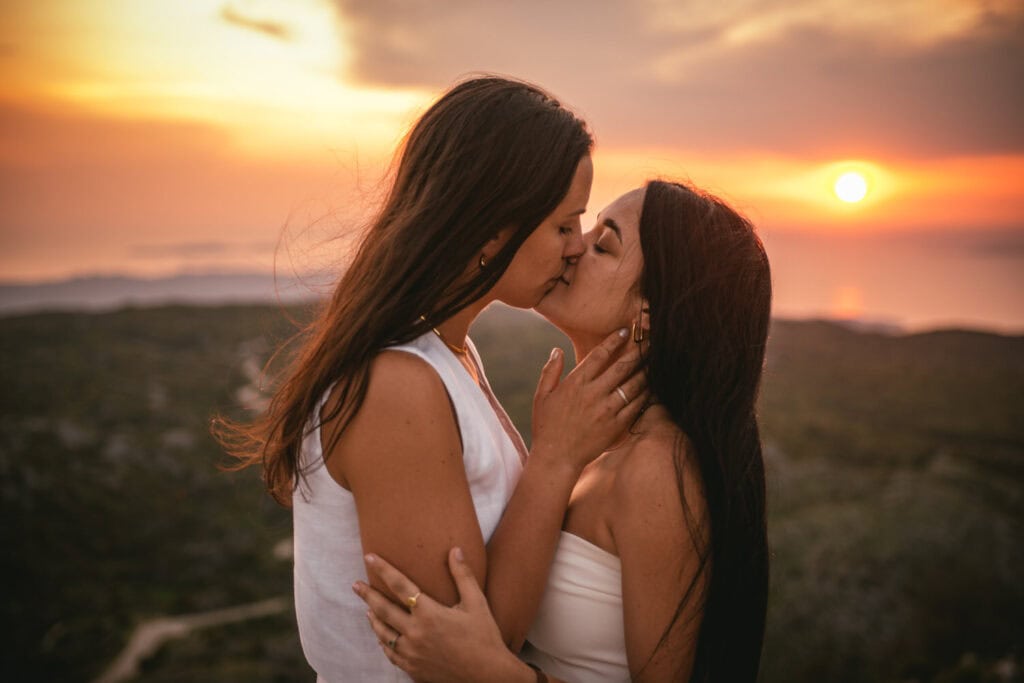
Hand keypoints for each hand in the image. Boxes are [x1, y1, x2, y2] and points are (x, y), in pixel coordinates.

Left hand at [353, 548, 528, 682]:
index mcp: (429, 613)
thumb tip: (455, 550)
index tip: (370, 557)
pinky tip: (382, 637)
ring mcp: (412, 653)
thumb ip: (462, 576)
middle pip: (383, 609)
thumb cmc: (484, 638)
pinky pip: (390, 653)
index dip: (384, 570)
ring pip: (383, 632)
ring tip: (367, 608)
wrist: (488, 676)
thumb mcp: (477, 603)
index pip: (400, 585)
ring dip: (373, 618)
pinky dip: (383, 642)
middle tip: (355, 584)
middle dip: (367, 594)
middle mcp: (415, 633)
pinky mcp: (413, 668)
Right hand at [531, 328, 648, 473]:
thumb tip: (557, 350)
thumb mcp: (542, 396)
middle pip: (621, 367)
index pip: (599, 355)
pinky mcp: (616, 426)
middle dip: (637, 352)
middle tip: (649, 341)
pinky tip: (651, 387)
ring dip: (645, 371)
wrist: (557, 458)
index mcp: (575, 384)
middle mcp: (593, 394)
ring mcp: (606, 410)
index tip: (625, 331)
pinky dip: (645, 395)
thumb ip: (550, 371)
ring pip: (633, 385)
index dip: (613, 340)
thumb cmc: (547, 425)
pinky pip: (636, 406)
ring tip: (654, 361)